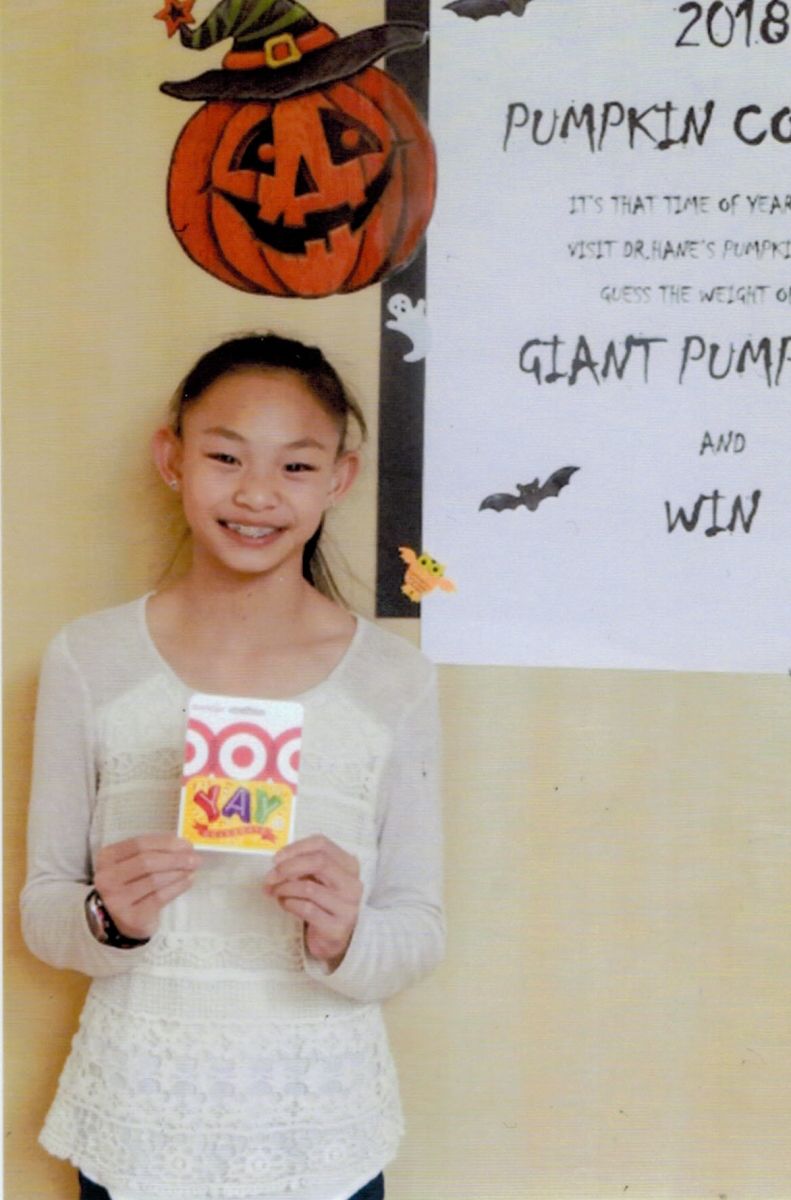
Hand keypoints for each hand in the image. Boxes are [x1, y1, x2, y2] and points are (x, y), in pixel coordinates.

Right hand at [93, 834, 199, 939]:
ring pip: (155, 880)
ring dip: (179, 873)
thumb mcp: (130, 864)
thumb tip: (184, 846)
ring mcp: (117, 900)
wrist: (117, 920)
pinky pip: (160, 897)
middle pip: (147, 862)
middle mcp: (107, 879)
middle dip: (176, 858)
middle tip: (195, 858)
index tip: (186, 844)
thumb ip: (152, 852)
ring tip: (192, 869)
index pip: (139, 844)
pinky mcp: (132, 917)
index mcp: (106, 858)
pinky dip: (177, 887)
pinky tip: (187, 881)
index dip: (166, 842)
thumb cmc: (128, 885)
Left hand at [264, 836, 362, 969]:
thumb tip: (277, 862)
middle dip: (288, 867)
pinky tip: (285, 904)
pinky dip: (290, 904)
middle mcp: (352, 884)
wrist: (334, 940)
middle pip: (319, 862)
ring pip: (309, 888)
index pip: (322, 845)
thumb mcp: (318, 880)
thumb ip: (303, 868)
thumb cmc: (323, 904)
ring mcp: (347, 906)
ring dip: (285, 888)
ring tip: (275, 892)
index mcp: (349, 865)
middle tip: (270, 876)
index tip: (276, 858)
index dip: (296, 848)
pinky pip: (307, 909)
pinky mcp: (337, 927)